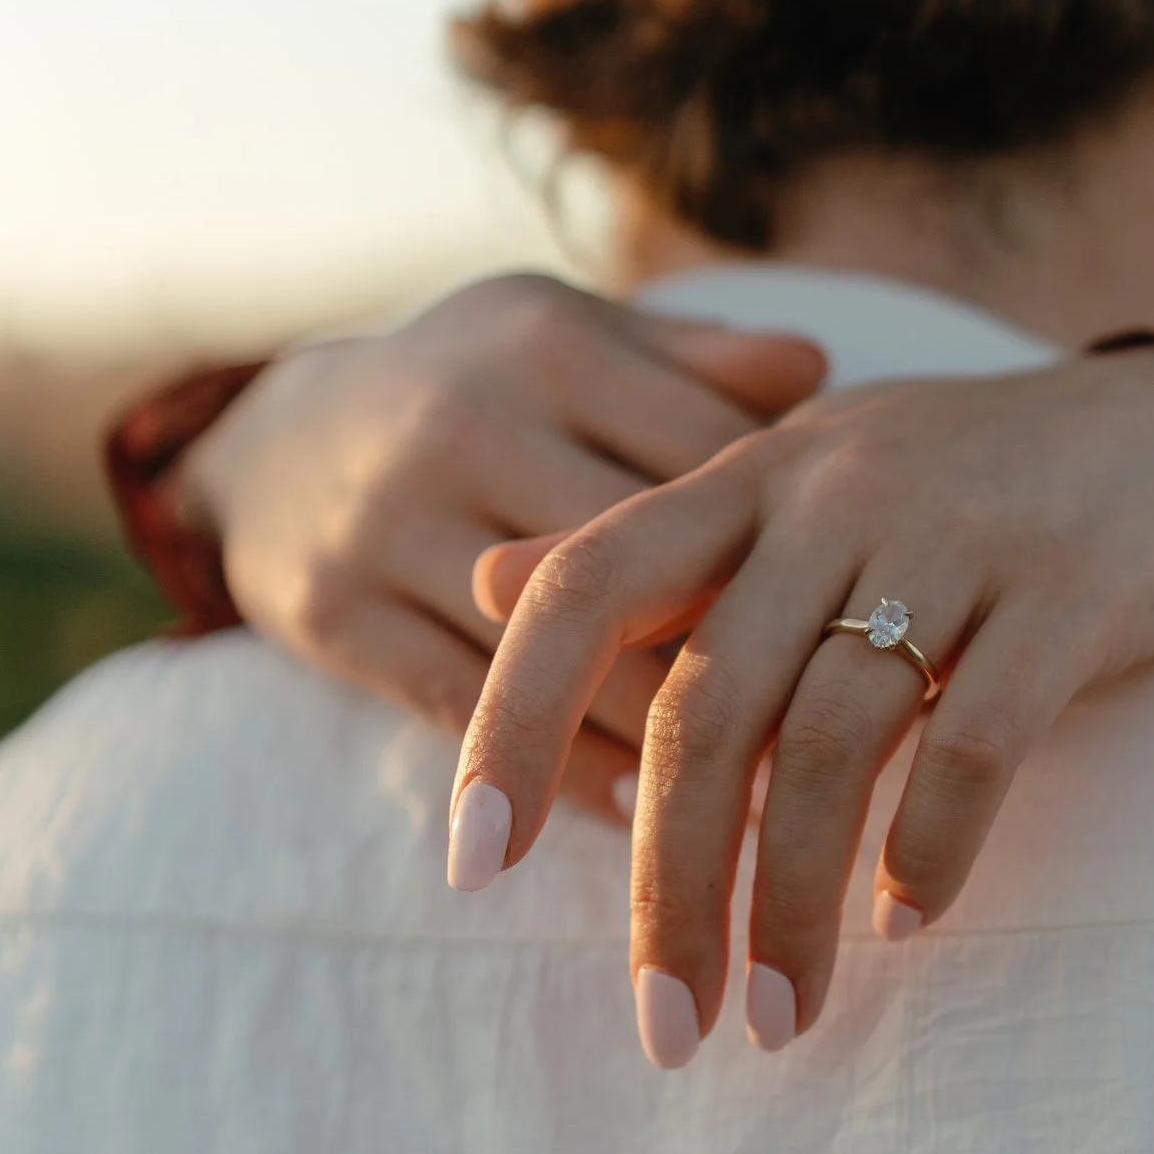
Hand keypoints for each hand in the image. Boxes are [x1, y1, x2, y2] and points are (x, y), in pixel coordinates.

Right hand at [176, 275, 827, 814]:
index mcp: (553, 351)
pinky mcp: (337, 613)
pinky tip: (647, 816)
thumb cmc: (481, 388)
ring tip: (772, 806)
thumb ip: (695, 361)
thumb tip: (822, 368)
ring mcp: (393, 523)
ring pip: (561, 658)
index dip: (800, 545)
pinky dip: (562, 773)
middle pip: (643, 567)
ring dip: (671, 747)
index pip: (707, 459)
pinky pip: (469, 708)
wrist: (270, 436)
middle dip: (749, 661)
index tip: (883, 620)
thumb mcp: (576, 337)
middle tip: (848, 744)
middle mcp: (468, 428)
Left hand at [446, 345, 1153, 1064]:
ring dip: (794, 902)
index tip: (473, 864)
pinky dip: (932, 845)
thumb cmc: (968, 482)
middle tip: (668, 1023)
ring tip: (783, 1015)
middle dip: (673, 885)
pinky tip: (910, 921)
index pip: (586, 588)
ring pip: (833, 742)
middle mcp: (835, 496)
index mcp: (752, 476)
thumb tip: (483, 586)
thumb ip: (658, 542)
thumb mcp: (801, 486)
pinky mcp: (1069, 591)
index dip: (510, 722)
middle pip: (706, 706)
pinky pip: (978, 740)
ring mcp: (957, 536)